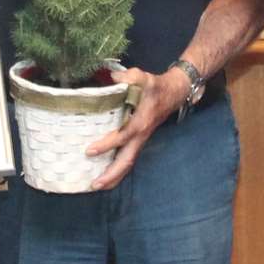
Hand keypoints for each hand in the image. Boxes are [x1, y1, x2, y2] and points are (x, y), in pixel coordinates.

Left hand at [81, 65, 180, 190]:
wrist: (173, 93)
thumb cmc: (155, 86)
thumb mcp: (142, 77)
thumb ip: (127, 77)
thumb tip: (110, 77)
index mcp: (140, 122)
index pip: (123, 136)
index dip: (107, 145)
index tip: (89, 150)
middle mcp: (140, 135)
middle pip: (126, 161)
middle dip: (111, 174)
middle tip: (94, 184)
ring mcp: (140, 140)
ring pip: (128, 163)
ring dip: (114, 177)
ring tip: (96, 186)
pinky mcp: (139, 141)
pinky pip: (128, 159)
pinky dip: (118, 170)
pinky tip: (105, 175)